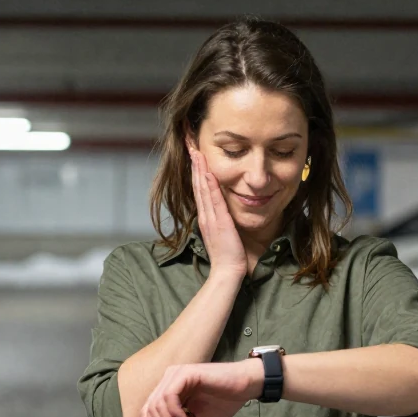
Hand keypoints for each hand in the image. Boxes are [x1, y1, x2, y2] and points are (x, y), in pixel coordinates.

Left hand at [140, 360, 263, 416]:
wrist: (245, 387)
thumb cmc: (224, 400)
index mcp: (170, 389)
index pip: (148, 410)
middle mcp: (169, 379)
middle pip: (150, 408)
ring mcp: (176, 374)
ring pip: (157, 403)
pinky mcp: (186, 373)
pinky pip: (170, 395)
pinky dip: (174, 412)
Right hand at [189, 147, 246, 278]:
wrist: (227, 271)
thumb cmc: (228, 255)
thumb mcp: (221, 233)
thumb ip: (219, 220)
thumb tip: (219, 210)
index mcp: (205, 216)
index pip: (199, 188)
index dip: (196, 170)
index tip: (194, 153)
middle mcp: (205, 214)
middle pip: (197, 184)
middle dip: (194, 163)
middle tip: (189, 144)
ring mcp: (210, 218)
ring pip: (203, 188)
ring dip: (199, 169)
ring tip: (196, 151)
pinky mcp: (219, 222)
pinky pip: (214, 200)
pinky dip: (209, 185)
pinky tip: (207, 173)